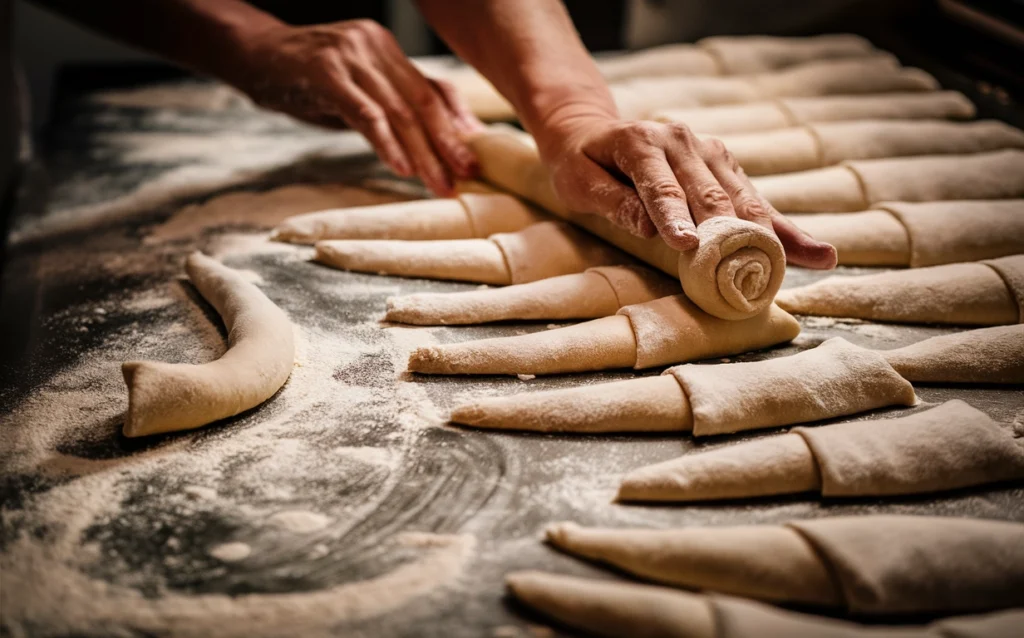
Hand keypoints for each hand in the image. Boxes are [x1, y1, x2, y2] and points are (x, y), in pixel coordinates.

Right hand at [224, 19, 483, 195]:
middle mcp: (374, 46)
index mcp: (387, 49)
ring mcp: (350, 56)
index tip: (474, 162)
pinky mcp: (325, 72)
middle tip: (465, 179)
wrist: (250, 53)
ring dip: (421, 154)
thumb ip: (391, 107)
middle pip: (420, 103)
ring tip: (438, 184)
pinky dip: (385, 143)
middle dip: (446, 145)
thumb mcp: (356, 91)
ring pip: (397, 111)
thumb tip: (435, 142)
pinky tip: (400, 167)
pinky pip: (365, 113)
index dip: (457, 127)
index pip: (431, 91)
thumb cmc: (305, 79)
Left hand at [537, 114, 835, 267]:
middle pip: (711, 194)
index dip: (675, 219)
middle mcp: (681, 141)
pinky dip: (782, 227)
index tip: (689, 247)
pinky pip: (753, 200)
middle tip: (754, 270)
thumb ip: (611, 201)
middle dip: (733, 233)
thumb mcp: (579, 182)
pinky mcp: (723, 165)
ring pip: (742, 197)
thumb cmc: (581, 163)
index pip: (661, 189)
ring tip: (813, 259)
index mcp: (641, 143)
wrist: (591, 129)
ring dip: (773, 232)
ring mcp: (708, 151)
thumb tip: (647, 225)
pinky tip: (816, 251)